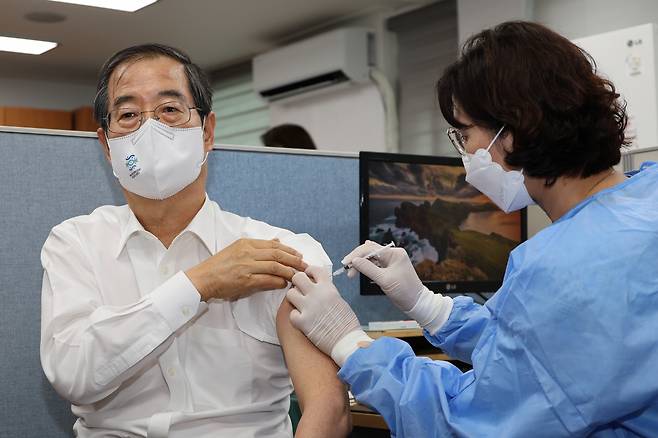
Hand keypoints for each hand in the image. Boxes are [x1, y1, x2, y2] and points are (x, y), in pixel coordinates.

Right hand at [185, 238, 307, 300]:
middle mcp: (248, 252)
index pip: (274, 245)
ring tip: (298, 275)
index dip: (289, 250)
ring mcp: (247, 266)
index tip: (299, 255)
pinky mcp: (246, 280)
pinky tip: (284, 283)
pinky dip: (279, 281)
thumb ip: (257, 246)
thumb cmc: (219, 266)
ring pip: (276, 266)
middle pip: (278, 254)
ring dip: (290, 271)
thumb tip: (277, 241)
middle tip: (305, 265)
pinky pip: (268, 280)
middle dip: (294, 260)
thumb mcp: (237, 249)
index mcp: (246, 243)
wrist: (203, 279)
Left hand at [287, 266, 361, 357]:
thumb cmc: (347, 324)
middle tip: (300, 290)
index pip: (314, 270)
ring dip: (294, 299)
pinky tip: (302, 320)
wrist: (347, 341)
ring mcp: (308, 307)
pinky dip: (296, 317)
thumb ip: (327, 292)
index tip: (308, 275)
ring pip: (290, 293)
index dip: (309, 271)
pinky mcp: (302, 322)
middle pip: (297, 278)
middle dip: (297, 283)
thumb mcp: (339, 300)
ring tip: (300, 305)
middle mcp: (317, 294)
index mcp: (328, 288)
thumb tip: (317, 288)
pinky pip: (291, 314)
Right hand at [343, 241, 453, 332]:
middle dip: (357, 260)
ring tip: (351, 274)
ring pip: (370, 259)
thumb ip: (368, 269)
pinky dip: (366, 269)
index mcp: (394, 253)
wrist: (416, 303)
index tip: (346, 263)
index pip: (371, 248)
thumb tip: (354, 260)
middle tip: (347, 269)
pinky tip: (359, 271)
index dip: (356, 255)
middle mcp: (392, 255)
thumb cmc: (405, 291)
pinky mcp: (388, 269)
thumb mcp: (384, 280)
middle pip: (369, 252)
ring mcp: (390, 262)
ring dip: (360, 265)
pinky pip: (374, 265)